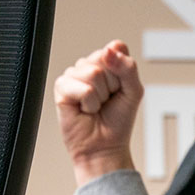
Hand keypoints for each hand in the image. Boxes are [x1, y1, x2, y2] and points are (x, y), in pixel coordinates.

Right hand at [54, 40, 143, 185]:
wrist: (103, 147)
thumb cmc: (117, 121)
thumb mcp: (134, 91)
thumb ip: (127, 67)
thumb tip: (109, 49)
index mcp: (105, 62)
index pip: (116, 48)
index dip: (123, 72)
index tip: (120, 89)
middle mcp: (87, 66)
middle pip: (103, 58)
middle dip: (112, 84)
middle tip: (107, 100)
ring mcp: (72, 76)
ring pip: (92, 73)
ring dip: (100, 96)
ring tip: (95, 106)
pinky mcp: (61, 88)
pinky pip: (82, 88)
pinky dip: (89, 104)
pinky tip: (84, 109)